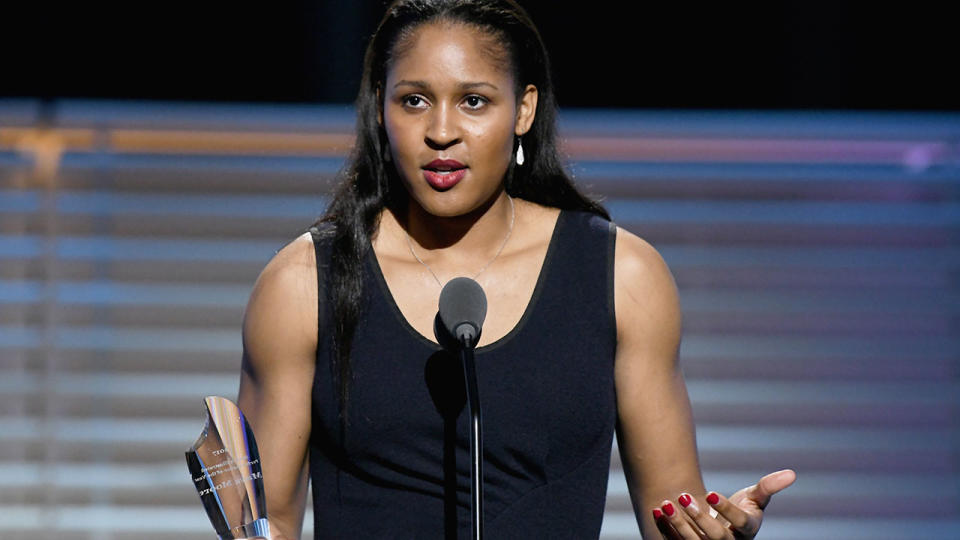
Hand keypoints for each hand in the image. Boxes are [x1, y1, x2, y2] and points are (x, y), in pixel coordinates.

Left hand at [651, 469, 796, 538]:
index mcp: (747, 531)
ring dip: (679, 525)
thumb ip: (768, 487)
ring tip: (667, 503)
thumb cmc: (740, 510)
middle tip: (684, 496)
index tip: (711, 492)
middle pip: (717, 537)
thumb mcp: (754, 499)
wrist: (721, 527)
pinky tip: (657, 510)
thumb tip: (791, 473)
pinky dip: (667, 529)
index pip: (740, 523)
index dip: (726, 509)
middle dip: (700, 518)